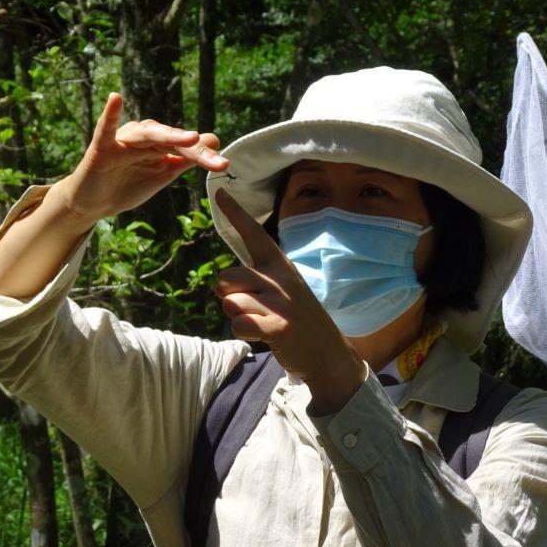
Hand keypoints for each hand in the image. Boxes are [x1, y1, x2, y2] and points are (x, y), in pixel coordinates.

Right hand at [52, 93, 227, 224]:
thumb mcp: (162, 175)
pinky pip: (105, 129)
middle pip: (169, 139)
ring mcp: (122, 141)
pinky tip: (115, 98)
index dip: (202, 156)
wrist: (94, 205)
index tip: (222, 164)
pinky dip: (110, 114)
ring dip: (167, 134)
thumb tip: (215, 140)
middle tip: (210, 150)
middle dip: (190, 146)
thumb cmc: (126, 186)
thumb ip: (185, 159)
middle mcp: (142, 139)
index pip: (184, 148)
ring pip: (147, 134)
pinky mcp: (101, 148)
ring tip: (188, 137)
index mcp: (158, 146)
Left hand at [213, 188, 366, 415]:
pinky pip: (238, 324)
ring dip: (238, 317)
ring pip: (230, 303)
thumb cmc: (295, 319)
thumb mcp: (281, 291)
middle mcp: (280, 279)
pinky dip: (243, 333)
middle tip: (253, 308)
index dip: (235, 213)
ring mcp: (281, 303)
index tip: (219, 192)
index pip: (254, 235)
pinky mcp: (279, 327)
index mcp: (279, 266)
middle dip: (228, 296)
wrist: (327, 354)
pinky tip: (262, 336)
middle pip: (225, 278)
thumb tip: (222, 288)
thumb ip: (253, 281)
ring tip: (262, 322)